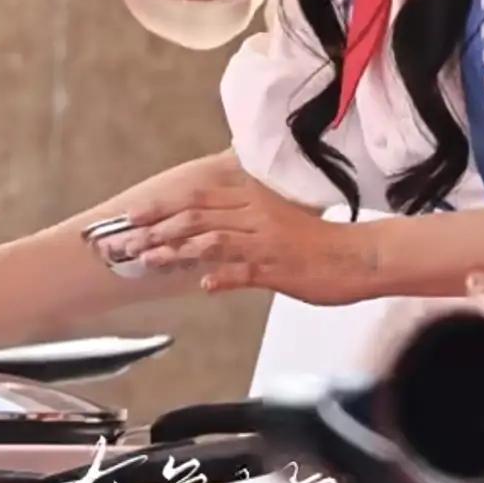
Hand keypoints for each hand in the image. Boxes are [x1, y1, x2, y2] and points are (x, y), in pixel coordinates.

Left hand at [104, 159, 378, 302]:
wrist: (358, 256)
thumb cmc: (318, 242)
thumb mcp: (276, 220)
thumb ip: (242, 222)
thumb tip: (212, 232)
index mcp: (253, 199)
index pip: (197, 197)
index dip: (161, 206)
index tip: (131, 216)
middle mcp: (255, 215)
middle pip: (195, 215)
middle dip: (155, 229)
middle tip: (125, 242)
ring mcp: (265, 241)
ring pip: (212, 239)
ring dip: (176, 251)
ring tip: (148, 261)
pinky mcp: (278, 268)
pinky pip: (245, 271)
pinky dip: (223, 277)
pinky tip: (203, 285)